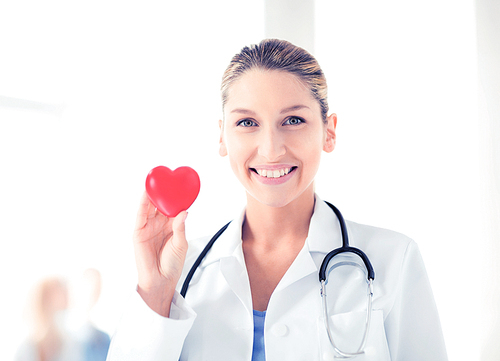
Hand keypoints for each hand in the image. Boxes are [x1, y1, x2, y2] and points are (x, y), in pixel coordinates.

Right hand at [133, 191, 188, 315]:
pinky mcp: (139, 233)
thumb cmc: (172, 265)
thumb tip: (183, 212)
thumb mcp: (181, 244)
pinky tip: (146, 195)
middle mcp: (159, 225)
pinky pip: (140, 216)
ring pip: (150, 207)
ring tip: (155, 181)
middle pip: (161, 204)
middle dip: (163, 192)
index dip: (176, 196)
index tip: (180, 184)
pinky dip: (142, 204)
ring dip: (152, 194)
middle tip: (166, 178)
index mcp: (171, 227)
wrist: (161, 281)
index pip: (173, 208)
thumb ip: (180, 228)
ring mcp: (148, 228)